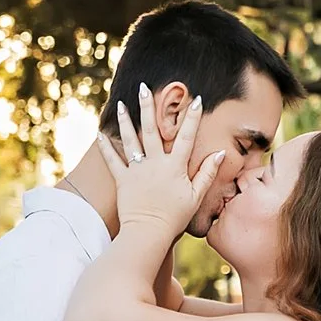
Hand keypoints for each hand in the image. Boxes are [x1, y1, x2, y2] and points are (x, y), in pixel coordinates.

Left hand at [98, 84, 226, 237]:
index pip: (186, 137)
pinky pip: (112, 161)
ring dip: (126, 120)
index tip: (195, 99)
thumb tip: (220, 154)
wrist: (148, 232)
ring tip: (122, 104)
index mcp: (175, 167)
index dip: (192, 118)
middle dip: (149, 106)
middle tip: (144, 87)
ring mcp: (137, 170)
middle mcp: (155, 163)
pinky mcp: (122, 180)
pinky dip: (106, 147)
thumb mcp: (196, 196)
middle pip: (152, 130)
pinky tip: (100, 134)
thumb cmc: (175, 217)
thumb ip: (207, 174)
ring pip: (130, 140)